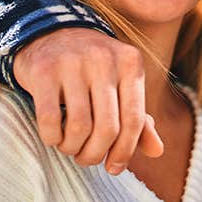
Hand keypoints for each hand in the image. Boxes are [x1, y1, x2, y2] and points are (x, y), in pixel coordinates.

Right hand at [13, 28, 163, 173]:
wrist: (49, 33)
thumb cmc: (91, 69)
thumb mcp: (120, 85)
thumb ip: (138, 118)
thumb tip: (157, 151)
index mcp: (130, 62)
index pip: (134, 120)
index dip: (125, 151)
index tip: (114, 168)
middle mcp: (104, 59)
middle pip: (107, 128)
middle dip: (96, 153)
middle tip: (86, 158)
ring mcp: (72, 62)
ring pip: (79, 127)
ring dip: (73, 148)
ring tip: (69, 147)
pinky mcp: (44, 70)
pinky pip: (50, 119)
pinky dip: (52, 138)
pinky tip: (53, 137)